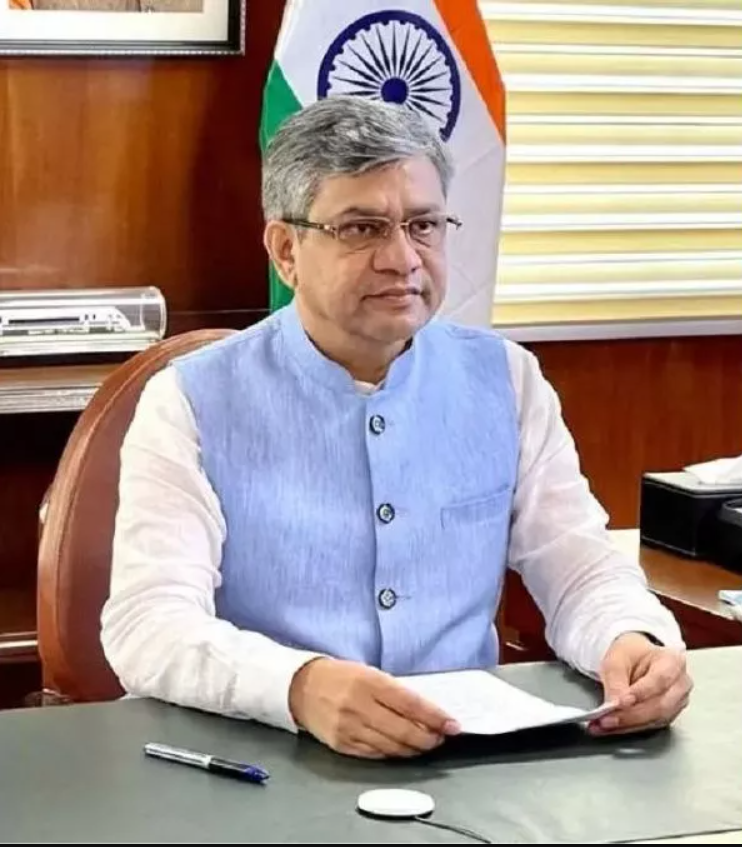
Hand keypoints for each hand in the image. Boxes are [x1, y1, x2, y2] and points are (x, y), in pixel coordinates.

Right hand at [288, 657, 460, 758]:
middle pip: (404, 730)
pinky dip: (393, 754)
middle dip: (429, 738)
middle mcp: (359, 706)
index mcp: (369, 682)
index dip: (435, 717)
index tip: (452, 725)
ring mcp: (349, 728)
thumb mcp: (369, 673)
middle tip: (441, 738)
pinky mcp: (341, 744)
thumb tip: (426, 712)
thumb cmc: (340, 676)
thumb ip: (395, 692)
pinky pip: (375, 754)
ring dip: (414, 749)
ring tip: (425, 744)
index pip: (411, 704)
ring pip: (391, 747)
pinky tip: (402, 749)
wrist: (300, 686)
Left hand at [589, 632, 691, 735]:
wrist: (634, 659)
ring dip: (628, 724)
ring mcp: (677, 702)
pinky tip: (612, 727)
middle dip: (630, 715)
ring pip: (655, 719)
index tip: (620, 702)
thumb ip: (615, 681)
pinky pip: (650, 725)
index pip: (660, 680)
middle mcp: (680, 683)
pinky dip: (628, 727)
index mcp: (673, 661)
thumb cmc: (630, 655)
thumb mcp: (616, 659)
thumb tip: (613, 704)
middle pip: (659, 705)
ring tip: (604, 724)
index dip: (640, 693)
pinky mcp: (667, 716)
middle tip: (607, 718)